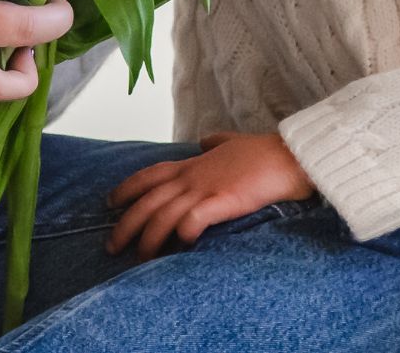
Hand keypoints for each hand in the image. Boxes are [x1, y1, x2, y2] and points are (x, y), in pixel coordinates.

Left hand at [105, 132, 313, 259]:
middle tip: (111, 247)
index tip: (109, 203)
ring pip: (164, 214)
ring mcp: (207, 188)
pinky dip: (183, 232)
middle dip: (125, 225)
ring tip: (139, 260)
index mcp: (192, 164)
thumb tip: (206, 139)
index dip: (126, 189)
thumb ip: (215, 142)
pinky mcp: (225, 201)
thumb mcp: (232, 141)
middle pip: (147, 201)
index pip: (149, 175)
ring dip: (148, 239)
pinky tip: (181, 246)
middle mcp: (192, 177)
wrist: (290, 156)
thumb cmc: (264, 151)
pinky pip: (194, 218)